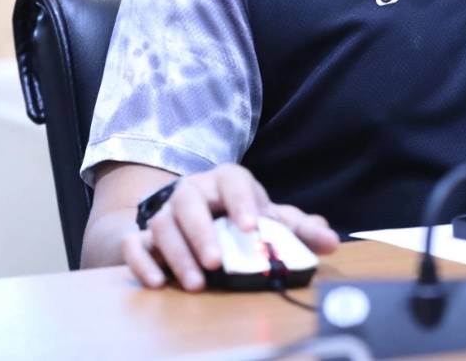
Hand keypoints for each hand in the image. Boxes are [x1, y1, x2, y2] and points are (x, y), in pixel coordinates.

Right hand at [122, 163, 338, 291]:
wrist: (193, 214)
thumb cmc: (236, 214)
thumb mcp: (267, 218)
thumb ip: (298, 229)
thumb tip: (331, 242)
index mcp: (226, 181)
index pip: (234, 182)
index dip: (242, 201)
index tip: (251, 226)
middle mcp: (192, 191)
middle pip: (190, 203)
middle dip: (201, 233)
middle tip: (215, 263)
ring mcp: (165, 211)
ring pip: (162, 224)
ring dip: (177, 254)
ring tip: (196, 284)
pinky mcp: (144, 234)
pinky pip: (135, 243)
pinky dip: (142, 262)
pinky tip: (158, 282)